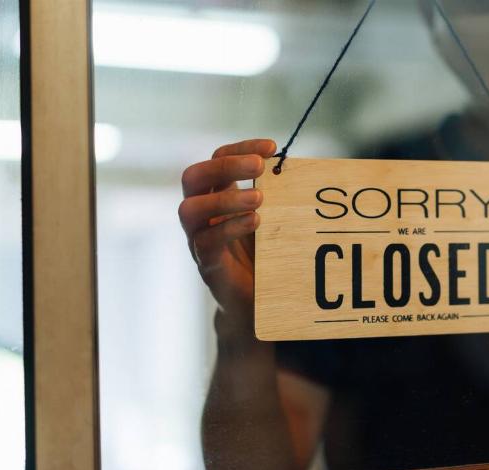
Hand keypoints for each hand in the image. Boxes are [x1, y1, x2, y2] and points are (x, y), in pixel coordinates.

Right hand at [178, 139, 275, 324]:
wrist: (259, 304)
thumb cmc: (265, 256)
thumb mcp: (273, 218)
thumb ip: (278, 194)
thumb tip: (298, 167)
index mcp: (217, 196)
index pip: (217, 159)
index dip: (241, 148)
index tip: (272, 147)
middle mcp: (201, 215)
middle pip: (193, 177)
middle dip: (226, 166)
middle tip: (259, 166)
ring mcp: (199, 240)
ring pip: (190, 209)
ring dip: (225, 198)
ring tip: (259, 198)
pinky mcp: (208, 265)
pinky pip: (205, 242)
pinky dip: (229, 227)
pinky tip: (255, 221)